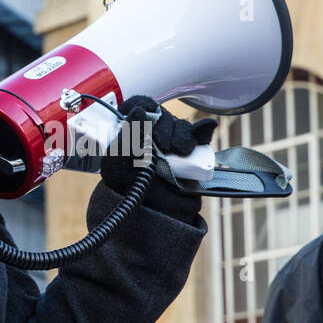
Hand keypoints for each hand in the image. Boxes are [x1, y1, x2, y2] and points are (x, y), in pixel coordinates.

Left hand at [99, 96, 215, 220]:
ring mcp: (172, 145)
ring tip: (181, 151)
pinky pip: (200, 136)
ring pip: (182, 126)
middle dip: (166, 127)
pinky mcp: (190, 154)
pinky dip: (203, 132)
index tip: (149, 118)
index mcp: (129, 135)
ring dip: (183, 135)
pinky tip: (206, 127)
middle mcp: (151, 136)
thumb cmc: (128, 194)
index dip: (146, 107)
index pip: (138, 105)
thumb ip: (125, 137)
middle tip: (164, 146)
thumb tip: (139, 110)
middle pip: (163, 115)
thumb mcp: (117, 165)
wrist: (154, 217)